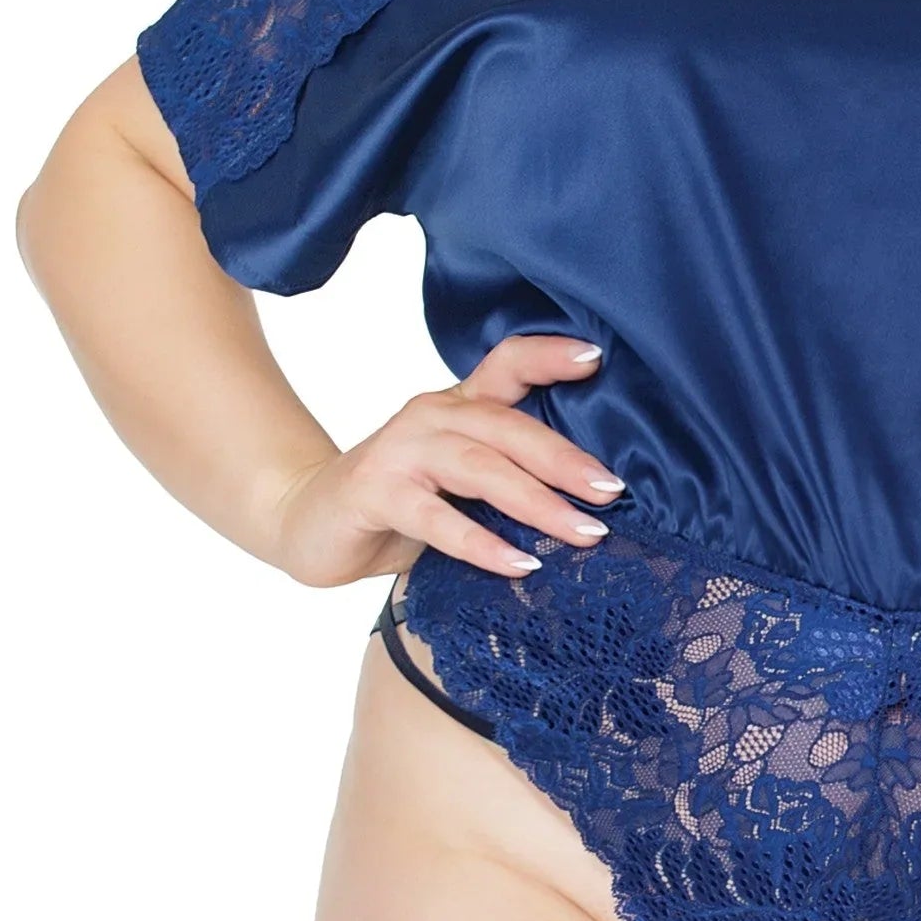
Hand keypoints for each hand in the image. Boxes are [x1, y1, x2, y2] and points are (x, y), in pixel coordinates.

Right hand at [254, 333, 624, 587]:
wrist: (310, 523)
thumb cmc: (399, 502)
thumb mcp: (459, 479)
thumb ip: (509, 472)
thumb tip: (594, 498)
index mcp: (456, 405)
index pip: (507, 363)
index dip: (550, 355)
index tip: (597, 359)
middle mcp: (430, 416)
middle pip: (507, 426)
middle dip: (564, 460)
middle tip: (610, 490)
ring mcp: (401, 451)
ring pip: (479, 468)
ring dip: (537, 501)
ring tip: (584, 532)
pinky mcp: (376, 492)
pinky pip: (436, 518)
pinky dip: (481, 543)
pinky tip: (518, 565)